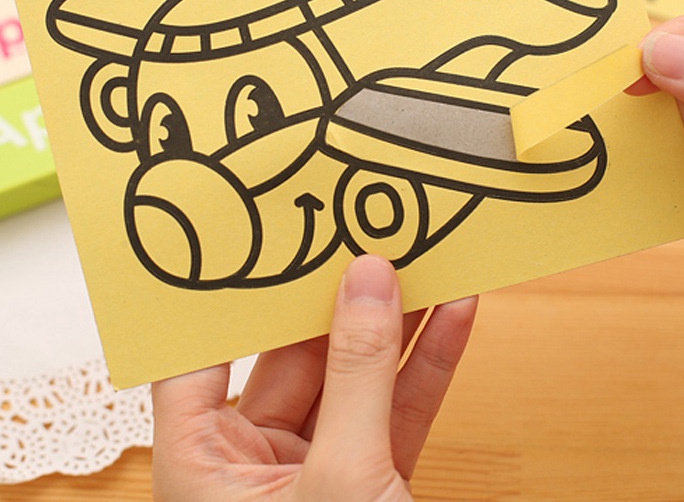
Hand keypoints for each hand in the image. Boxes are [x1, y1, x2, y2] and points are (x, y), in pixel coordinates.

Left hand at [151, 254, 477, 501]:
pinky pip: (402, 407)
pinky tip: (454, 314)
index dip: (224, 297)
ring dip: (395, 322)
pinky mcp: (373, 477)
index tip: (263, 240)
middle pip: (293, 355)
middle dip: (338, 298)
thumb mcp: (339, 481)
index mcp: (204, 465)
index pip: (199, 359)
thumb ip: (356, 376)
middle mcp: (254, 462)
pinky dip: (429, 362)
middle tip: (365, 236)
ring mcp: (320, 467)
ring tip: (421, 260)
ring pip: (357, 376)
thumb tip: (366, 282)